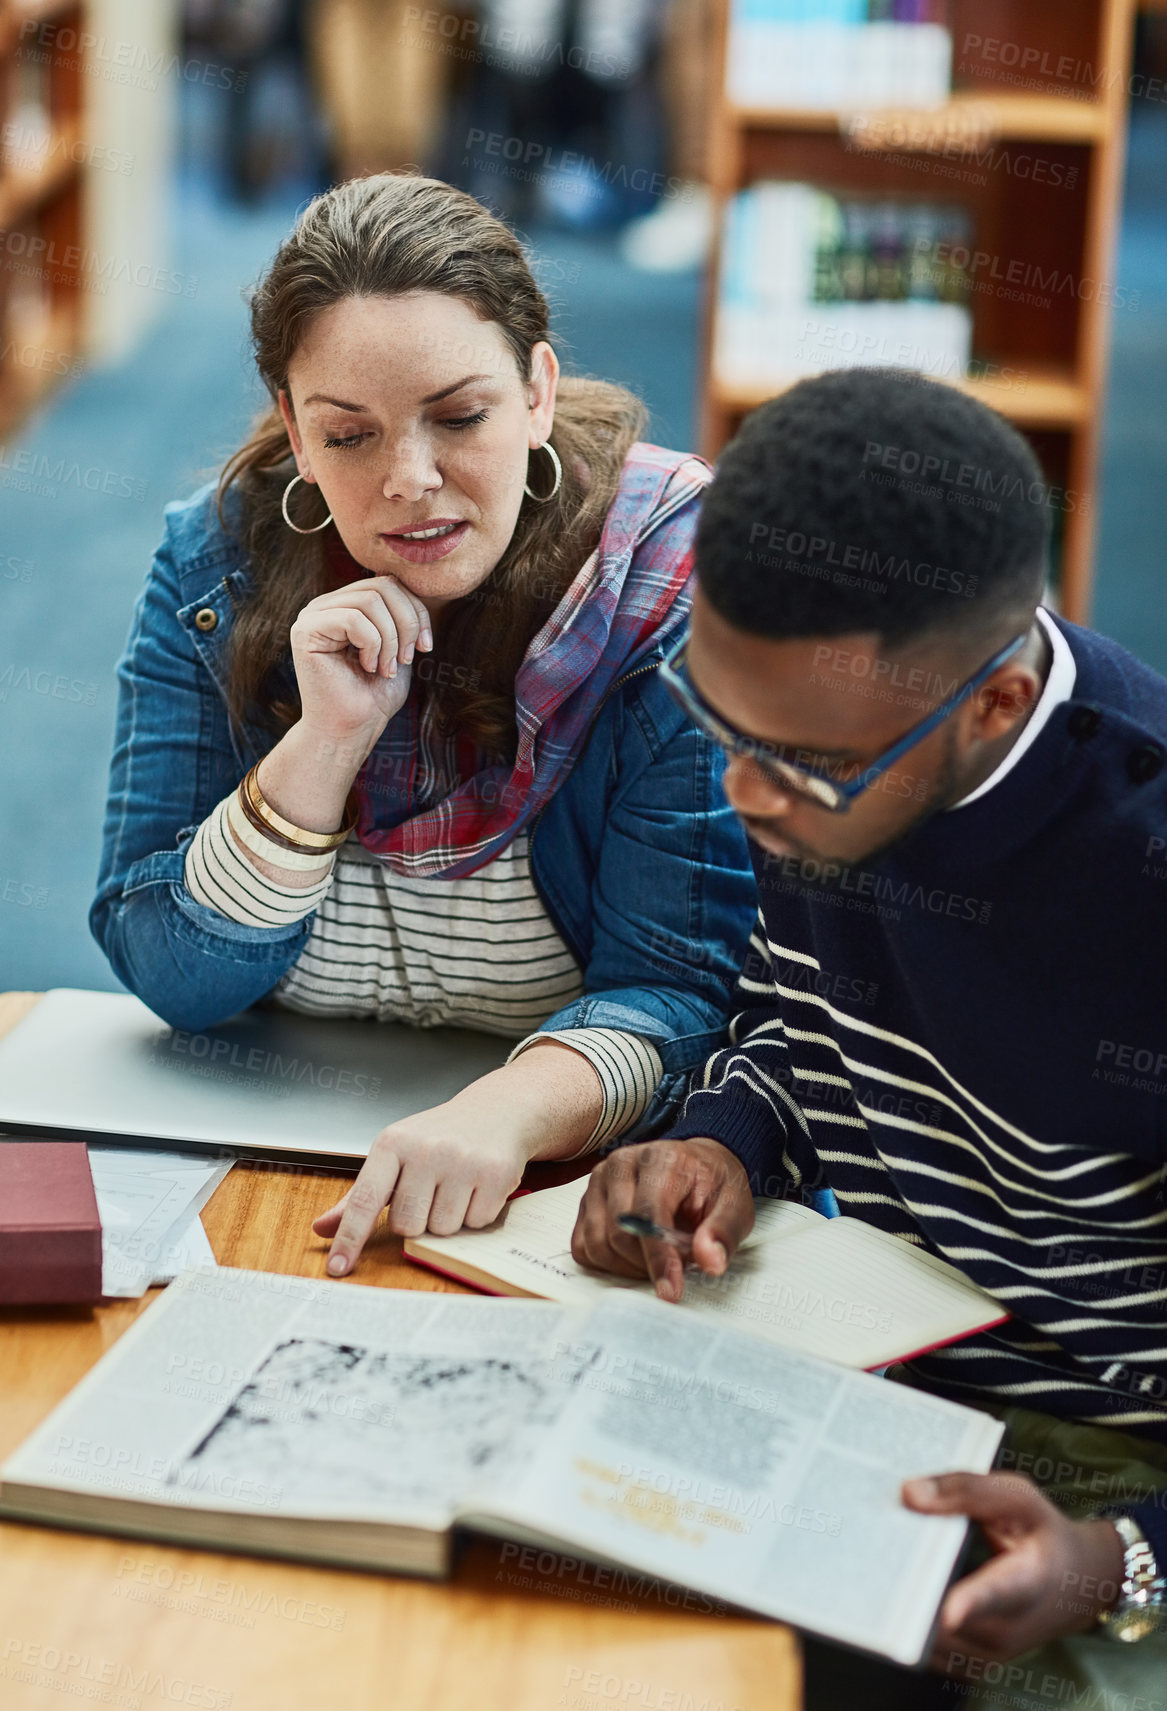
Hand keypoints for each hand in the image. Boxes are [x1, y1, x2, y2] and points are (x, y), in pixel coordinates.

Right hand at [290, 574, 433, 741]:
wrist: (350, 731)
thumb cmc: (373, 696)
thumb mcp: (397, 647)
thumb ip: (402, 616)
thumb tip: (417, 587)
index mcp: (346, 605)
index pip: (388, 584)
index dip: (416, 612)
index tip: (425, 647)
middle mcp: (326, 605)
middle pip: (381, 587)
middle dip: (406, 623)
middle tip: (405, 659)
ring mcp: (312, 616)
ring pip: (370, 601)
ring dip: (390, 639)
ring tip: (386, 669)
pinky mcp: (305, 631)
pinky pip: (353, 620)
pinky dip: (372, 645)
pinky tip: (368, 668)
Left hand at [313, 1101, 532, 1273]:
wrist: (496, 1109)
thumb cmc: (439, 1137)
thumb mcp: (395, 1156)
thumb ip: (360, 1196)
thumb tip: (323, 1228)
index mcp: (392, 1143)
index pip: (365, 1200)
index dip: (350, 1237)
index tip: (337, 1267)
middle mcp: (426, 1149)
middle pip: (407, 1225)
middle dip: (418, 1219)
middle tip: (431, 1191)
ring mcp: (462, 1161)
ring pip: (442, 1229)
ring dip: (449, 1218)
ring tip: (457, 1187)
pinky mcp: (495, 1173)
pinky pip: (475, 1223)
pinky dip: (476, 1214)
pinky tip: (478, 1187)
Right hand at [570, 1138, 753, 1302]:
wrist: (697, 1167)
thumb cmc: (712, 1186)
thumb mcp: (735, 1206)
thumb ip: (723, 1233)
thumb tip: (709, 1260)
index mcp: (660, 1158)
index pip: (647, 1214)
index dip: (658, 1257)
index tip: (671, 1290)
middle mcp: (621, 1164)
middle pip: (618, 1234)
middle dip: (648, 1263)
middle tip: (677, 1264)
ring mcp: (598, 1182)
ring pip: (597, 1244)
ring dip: (628, 1266)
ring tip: (659, 1257)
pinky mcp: (587, 1202)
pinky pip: (583, 1247)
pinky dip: (608, 1263)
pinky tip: (636, 1256)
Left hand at [901, 1471, 1126, 1670]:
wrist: (1077, 1583)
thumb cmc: (1043, 1533)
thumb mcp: (1018, 1497)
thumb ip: (966, 1490)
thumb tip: (909, 1494)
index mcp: (1027, 1579)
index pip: (996, 1594)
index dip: (970, 1604)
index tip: (949, 1611)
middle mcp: (1008, 1628)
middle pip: (941, 1619)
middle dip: (904, 1588)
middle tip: (870, 1552)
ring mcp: (988, 1653)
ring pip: (926, 1637)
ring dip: (900, 1605)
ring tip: (882, 1564)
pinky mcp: (970, 1663)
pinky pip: (926, 1647)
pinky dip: (909, 1619)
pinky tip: (897, 1585)